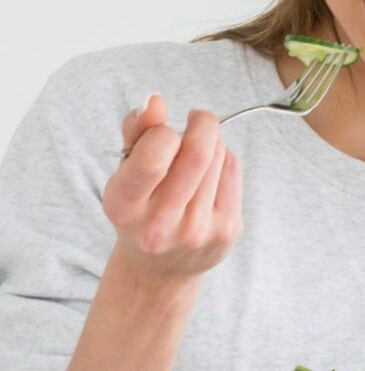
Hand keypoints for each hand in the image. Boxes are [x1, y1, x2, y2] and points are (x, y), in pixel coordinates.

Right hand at [102, 94, 242, 283]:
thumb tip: (155, 102)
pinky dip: (224, 159)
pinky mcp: (227, 230)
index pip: (154, 157)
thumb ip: (135, 133)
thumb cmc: (140, 209)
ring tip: (196, 156)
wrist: (160, 269)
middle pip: (199, 152)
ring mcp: (199, 231)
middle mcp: (161, 225)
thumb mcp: (124, 173)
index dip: (164, 131)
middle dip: (202, 123)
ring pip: (219, 156)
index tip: (164, 129)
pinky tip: (210, 173)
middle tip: (197, 119)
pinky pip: (234, 169)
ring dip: (211, 142)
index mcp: (125, 208)